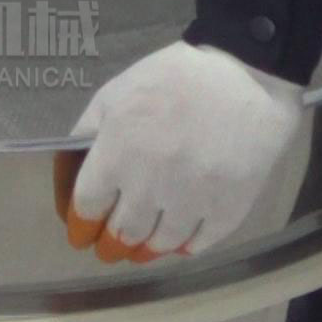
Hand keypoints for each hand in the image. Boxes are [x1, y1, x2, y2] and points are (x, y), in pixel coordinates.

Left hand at [57, 41, 302, 262]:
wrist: (247, 73)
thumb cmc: (175, 77)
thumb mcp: (116, 92)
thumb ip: (88, 131)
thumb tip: (73, 170)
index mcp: (117, 152)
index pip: (87, 208)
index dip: (81, 225)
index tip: (81, 233)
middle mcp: (151, 184)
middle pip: (121, 234)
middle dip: (110, 245)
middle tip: (109, 248)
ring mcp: (192, 200)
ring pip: (159, 244)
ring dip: (146, 248)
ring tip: (142, 247)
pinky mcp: (229, 208)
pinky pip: (200, 243)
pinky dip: (186, 246)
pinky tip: (180, 241)